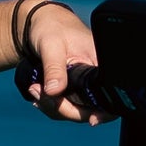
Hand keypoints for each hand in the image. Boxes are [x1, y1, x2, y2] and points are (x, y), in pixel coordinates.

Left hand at [14, 1, 109, 123]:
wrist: (39, 24)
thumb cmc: (51, 28)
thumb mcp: (51, 45)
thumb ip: (54, 68)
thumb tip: (54, 92)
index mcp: (101, 64)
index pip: (111, 96)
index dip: (104, 112)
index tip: (92, 120)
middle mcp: (97, 77)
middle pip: (91, 110)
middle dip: (63, 108)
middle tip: (38, 92)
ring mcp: (85, 85)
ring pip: (76, 111)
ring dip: (53, 107)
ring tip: (34, 89)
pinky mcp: (73, 90)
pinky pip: (65, 107)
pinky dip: (51, 104)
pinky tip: (39, 93)